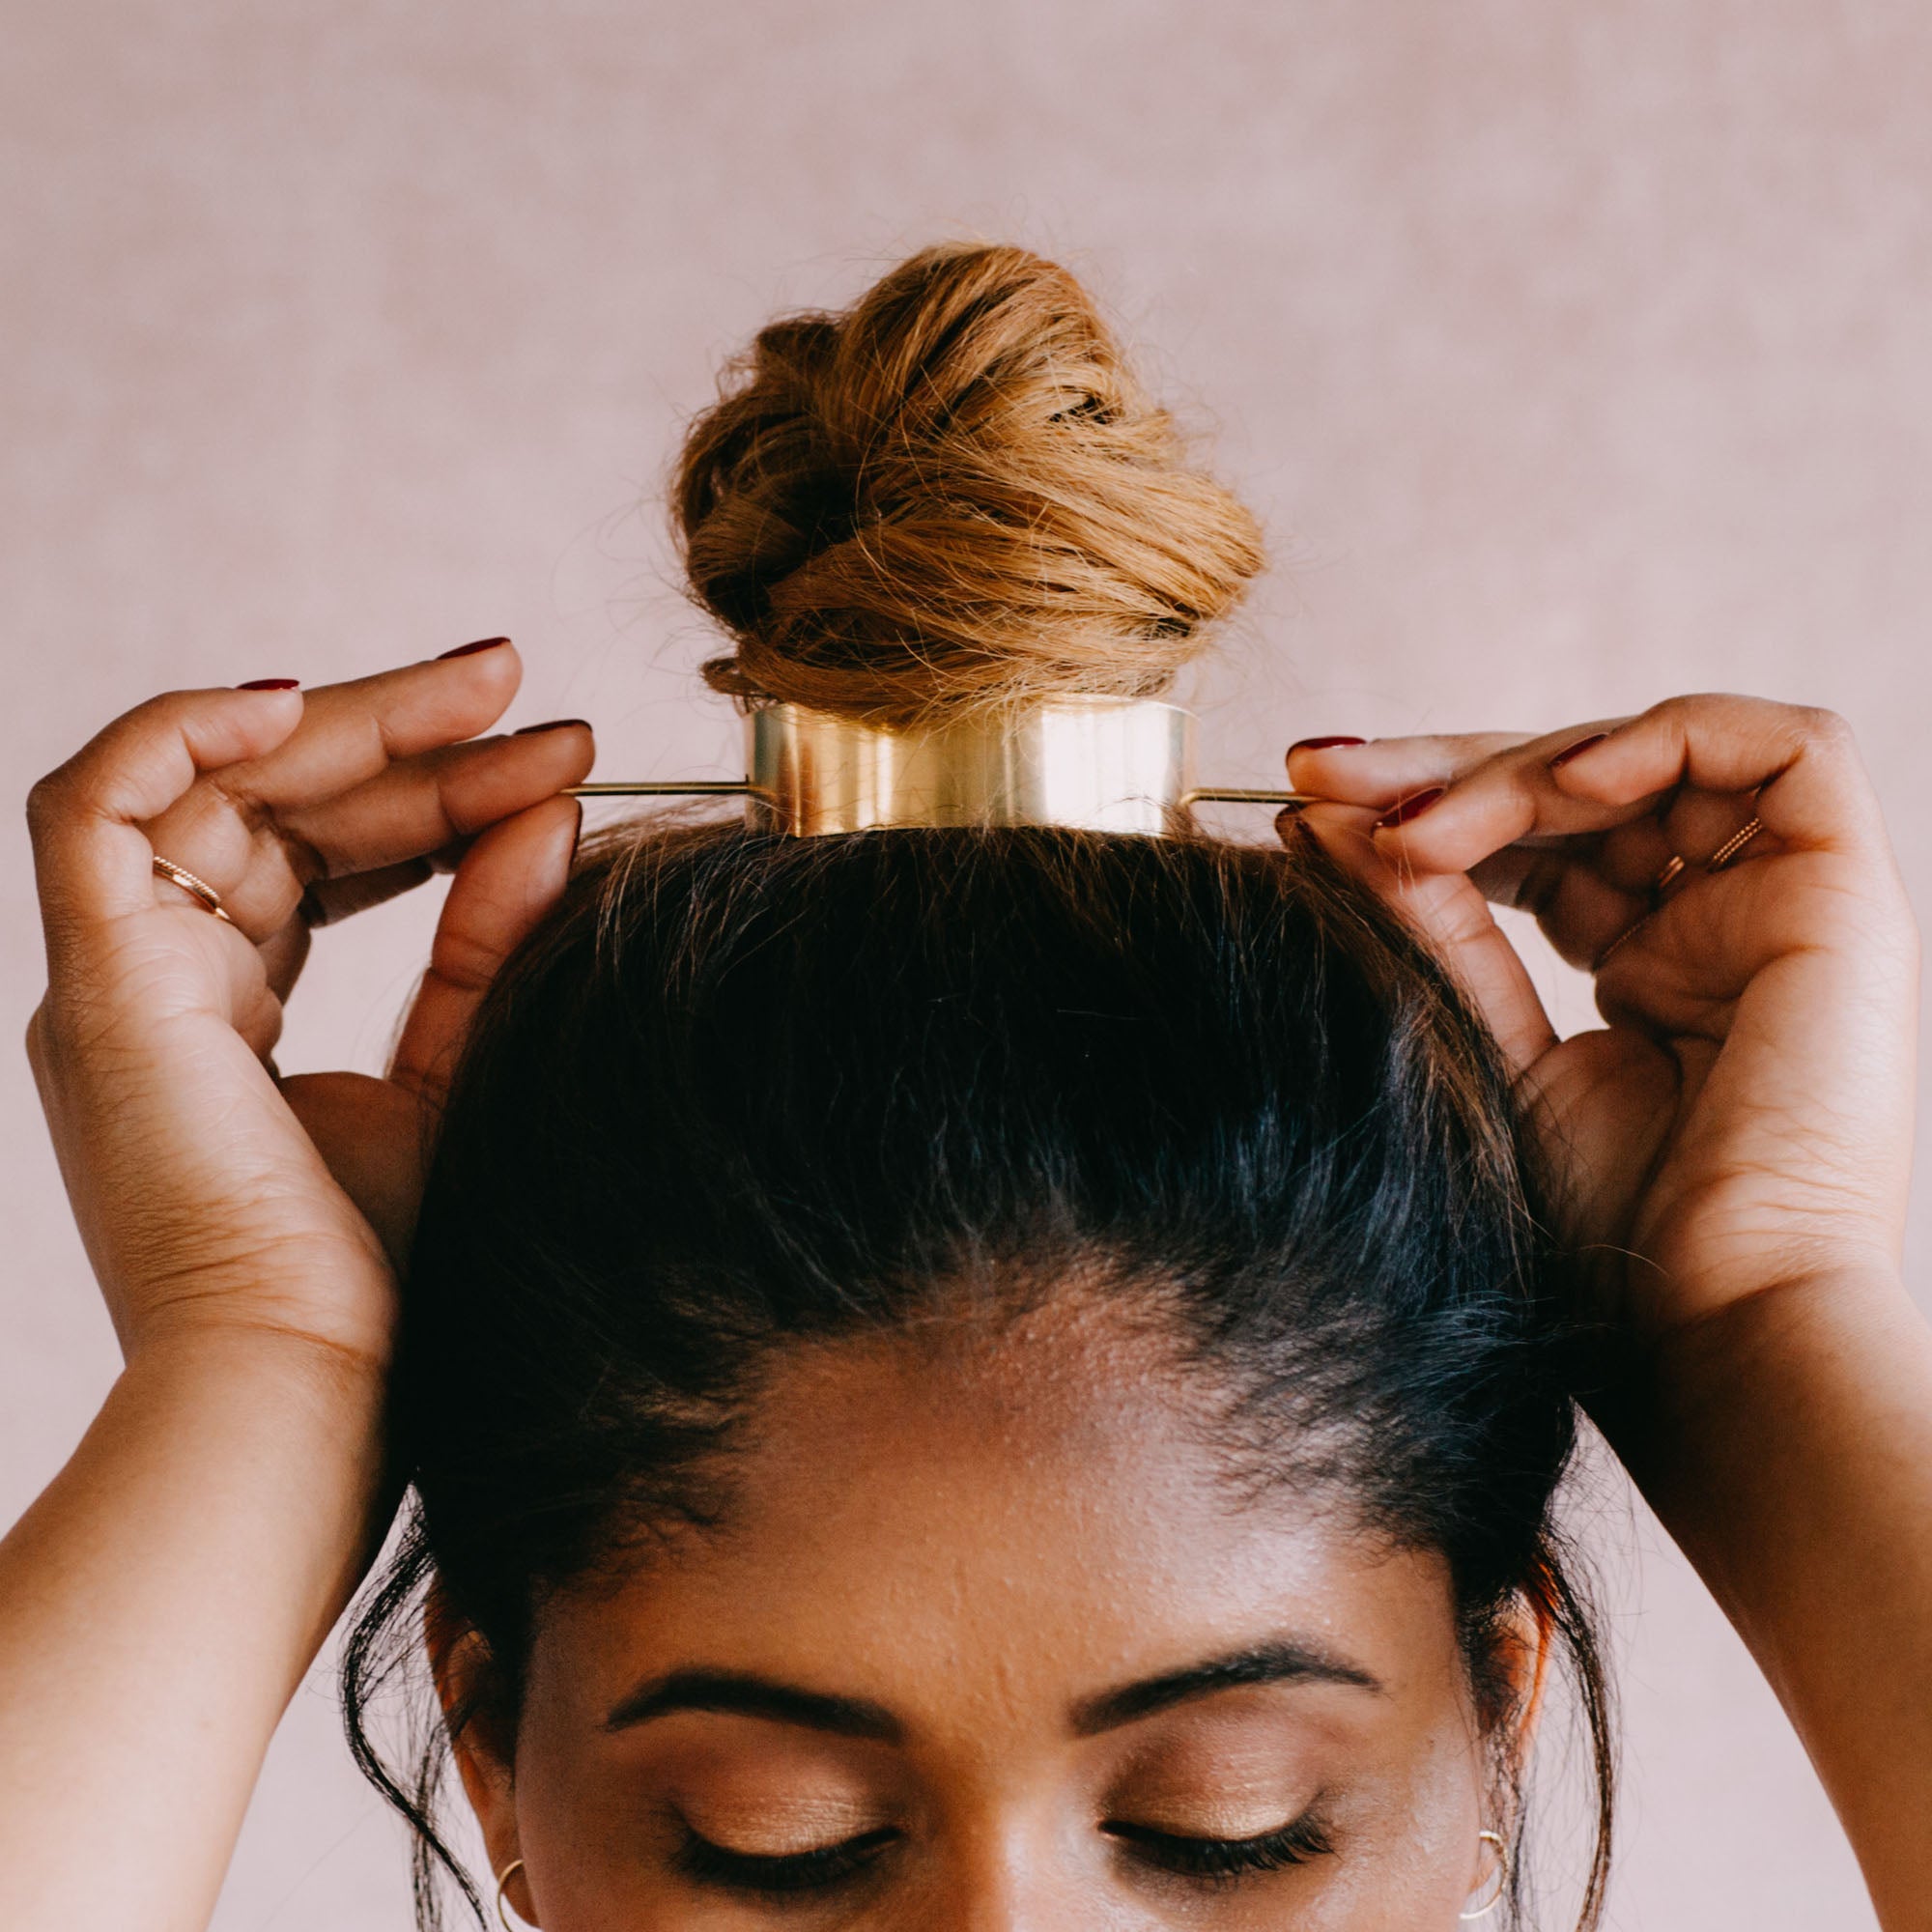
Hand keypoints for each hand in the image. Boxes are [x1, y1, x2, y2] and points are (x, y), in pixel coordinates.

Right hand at [25, 644, 591, 1369]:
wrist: (315, 1388)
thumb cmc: (388, 1271)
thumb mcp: (462, 1066)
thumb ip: (489, 938)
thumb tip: (549, 813)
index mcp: (226, 1016)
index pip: (322, 855)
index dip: (435, 792)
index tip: (557, 755)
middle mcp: (157, 987)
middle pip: (270, 806)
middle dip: (405, 736)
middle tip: (524, 688)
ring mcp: (114, 986)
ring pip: (208, 789)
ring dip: (348, 725)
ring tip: (485, 690)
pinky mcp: (95, 992)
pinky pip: (89, 813)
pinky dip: (177, 735)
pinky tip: (300, 704)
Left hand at [1285, 696, 1918, 1341]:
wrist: (1708, 1320)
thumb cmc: (1597, 1232)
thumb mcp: (1481, 1043)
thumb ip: (1424, 921)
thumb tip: (1324, 820)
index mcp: (1644, 970)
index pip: (1529, 843)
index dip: (1424, 811)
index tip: (1304, 813)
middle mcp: (1715, 924)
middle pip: (1579, 789)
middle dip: (1444, 772)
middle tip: (1323, 781)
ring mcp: (1782, 903)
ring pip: (1655, 757)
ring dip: (1519, 769)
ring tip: (1415, 827)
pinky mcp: (1849, 889)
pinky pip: (1785, 748)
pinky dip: (1662, 741)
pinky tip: (1556, 792)